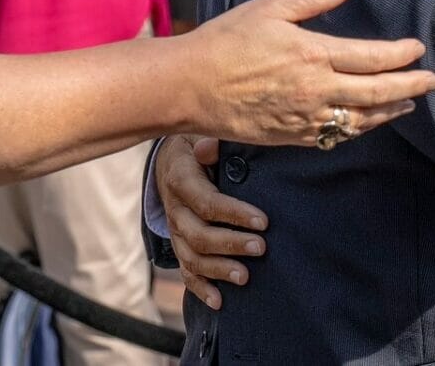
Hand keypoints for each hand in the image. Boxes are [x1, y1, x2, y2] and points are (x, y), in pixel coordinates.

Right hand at [155, 135, 265, 309]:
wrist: (171, 158)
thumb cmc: (195, 142)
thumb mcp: (199, 132)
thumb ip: (209, 140)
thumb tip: (209, 147)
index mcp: (179, 178)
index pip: (205, 201)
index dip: (233, 213)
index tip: (263, 221)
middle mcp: (174, 208)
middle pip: (197, 234)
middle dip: (230, 244)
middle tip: (262, 248)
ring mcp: (175, 230)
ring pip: (190, 256)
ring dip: (218, 270)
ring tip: (245, 277)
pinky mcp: (179, 244)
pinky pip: (185, 271)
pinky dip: (200, 289)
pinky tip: (219, 302)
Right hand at [177, 0, 434, 145]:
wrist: (190, 86)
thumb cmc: (225, 41)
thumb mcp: (269, 8)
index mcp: (314, 54)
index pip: (373, 57)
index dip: (402, 55)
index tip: (419, 49)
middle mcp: (317, 91)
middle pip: (379, 92)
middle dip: (412, 86)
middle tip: (434, 82)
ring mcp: (306, 118)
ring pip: (363, 120)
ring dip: (391, 111)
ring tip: (409, 104)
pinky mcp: (293, 137)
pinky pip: (337, 136)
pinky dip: (360, 129)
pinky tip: (366, 122)